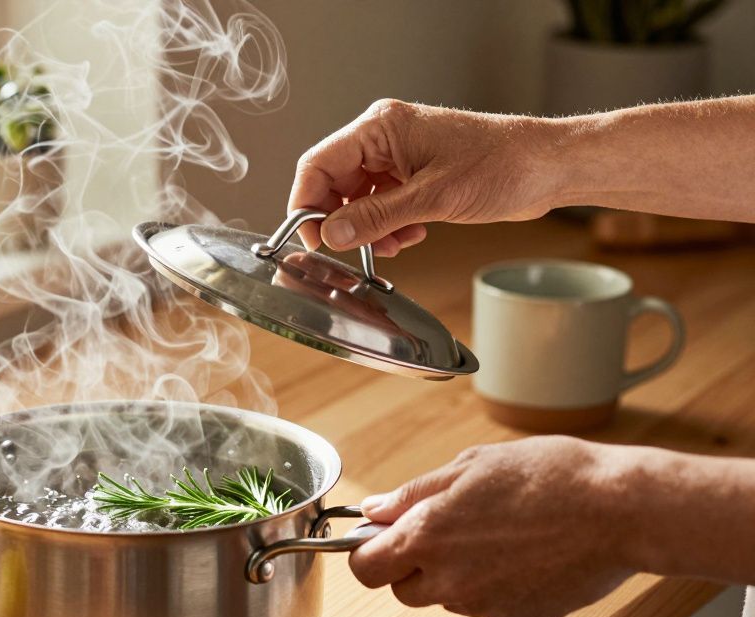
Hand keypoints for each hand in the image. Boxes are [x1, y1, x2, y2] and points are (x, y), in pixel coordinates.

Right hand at [288, 99, 559, 255]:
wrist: (547, 168)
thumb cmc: (502, 164)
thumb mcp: (433, 198)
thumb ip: (376, 217)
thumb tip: (332, 234)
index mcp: (381, 128)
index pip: (318, 164)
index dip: (306, 204)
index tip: (312, 240)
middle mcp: (384, 138)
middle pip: (333, 183)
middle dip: (340, 221)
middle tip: (351, 250)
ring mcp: (399, 157)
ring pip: (356, 199)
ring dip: (367, 228)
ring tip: (391, 245)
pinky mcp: (414, 175)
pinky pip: (380, 204)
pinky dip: (386, 226)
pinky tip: (409, 235)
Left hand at [347, 436, 639, 616]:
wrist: (619, 510)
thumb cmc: (550, 477)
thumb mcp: (469, 467)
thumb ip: (414, 494)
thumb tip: (375, 510)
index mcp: (428, 537)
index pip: (363, 568)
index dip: (368, 551)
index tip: (381, 537)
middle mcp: (450, 581)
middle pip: (402, 590)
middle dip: (412, 565)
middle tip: (445, 531)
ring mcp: (485, 606)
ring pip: (446, 598)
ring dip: (455, 575)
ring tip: (497, 535)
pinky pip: (488, 606)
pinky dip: (495, 586)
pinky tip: (524, 554)